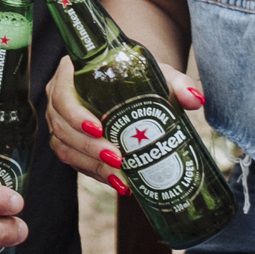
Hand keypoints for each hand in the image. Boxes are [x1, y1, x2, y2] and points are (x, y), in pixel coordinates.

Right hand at [45, 53, 206, 193]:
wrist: (132, 81)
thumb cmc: (139, 73)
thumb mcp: (156, 72)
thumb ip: (176, 82)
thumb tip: (195, 100)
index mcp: (71, 72)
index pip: (62, 94)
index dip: (75, 114)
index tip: (99, 129)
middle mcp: (59, 97)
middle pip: (62, 126)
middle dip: (89, 148)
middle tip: (117, 158)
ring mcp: (60, 121)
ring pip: (65, 148)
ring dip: (92, 165)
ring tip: (120, 177)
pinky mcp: (68, 142)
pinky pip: (74, 161)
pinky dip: (95, 173)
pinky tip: (118, 181)